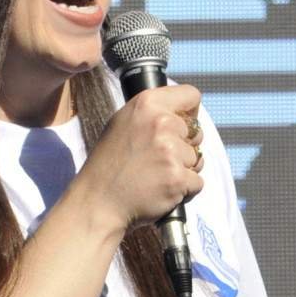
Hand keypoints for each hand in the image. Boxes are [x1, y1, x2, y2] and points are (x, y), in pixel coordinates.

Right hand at [77, 83, 205, 230]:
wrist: (98, 201)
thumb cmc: (108, 165)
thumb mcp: (123, 123)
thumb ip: (151, 114)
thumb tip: (180, 115)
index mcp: (147, 104)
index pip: (191, 95)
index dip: (189, 113)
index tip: (182, 126)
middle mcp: (161, 123)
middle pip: (197, 132)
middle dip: (185, 146)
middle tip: (159, 158)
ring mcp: (171, 151)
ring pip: (197, 158)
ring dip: (184, 169)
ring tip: (157, 175)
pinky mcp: (178, 178)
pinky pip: (197, 182)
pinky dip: (185, 189)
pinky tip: (162, 189)